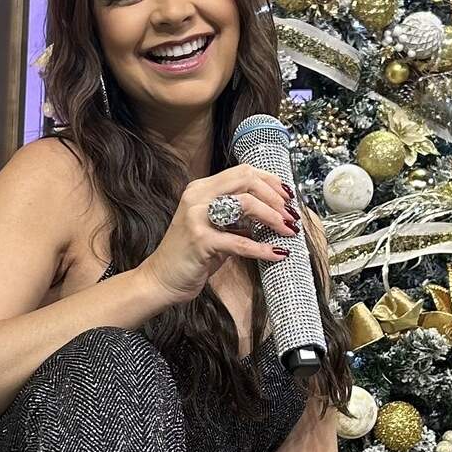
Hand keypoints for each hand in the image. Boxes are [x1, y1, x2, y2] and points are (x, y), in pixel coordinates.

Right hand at [138, 164, 300, 305]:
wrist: (161, 280)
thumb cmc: (191, 255)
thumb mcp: (215, 228)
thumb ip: (237, 217)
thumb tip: (274, 213)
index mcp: (201, 189)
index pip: (243, 172)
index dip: (270, 181)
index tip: (288, 196)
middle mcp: (198, 196)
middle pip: (247, 180)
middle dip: (275, 197)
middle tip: (291, 215)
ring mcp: (197, 217)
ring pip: (246, 204)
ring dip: (273, 217)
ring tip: (288, 231)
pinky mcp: (201, 241)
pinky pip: (240, 242)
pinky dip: (263, 248)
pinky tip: (278, 254)